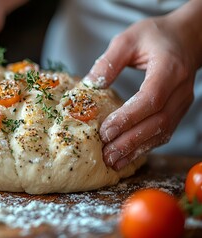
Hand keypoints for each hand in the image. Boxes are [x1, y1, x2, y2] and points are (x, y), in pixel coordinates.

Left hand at [83, 0, 201, 169]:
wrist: (186, 38)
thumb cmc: (155, 36)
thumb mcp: (128, 39)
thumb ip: (109, 61)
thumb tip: (89, 85)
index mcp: (169, 69)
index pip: (151, 98)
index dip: (129, 117)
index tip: (106, 131)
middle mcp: (180, 89)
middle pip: (157, 122)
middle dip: (130, 141)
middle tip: (106, 154)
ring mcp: (182, 103)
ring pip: (162, 132)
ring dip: (136, 149)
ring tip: (113, 162)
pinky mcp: (177, 111)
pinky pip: (163, 133)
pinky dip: (144, 147)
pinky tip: (126, 157)